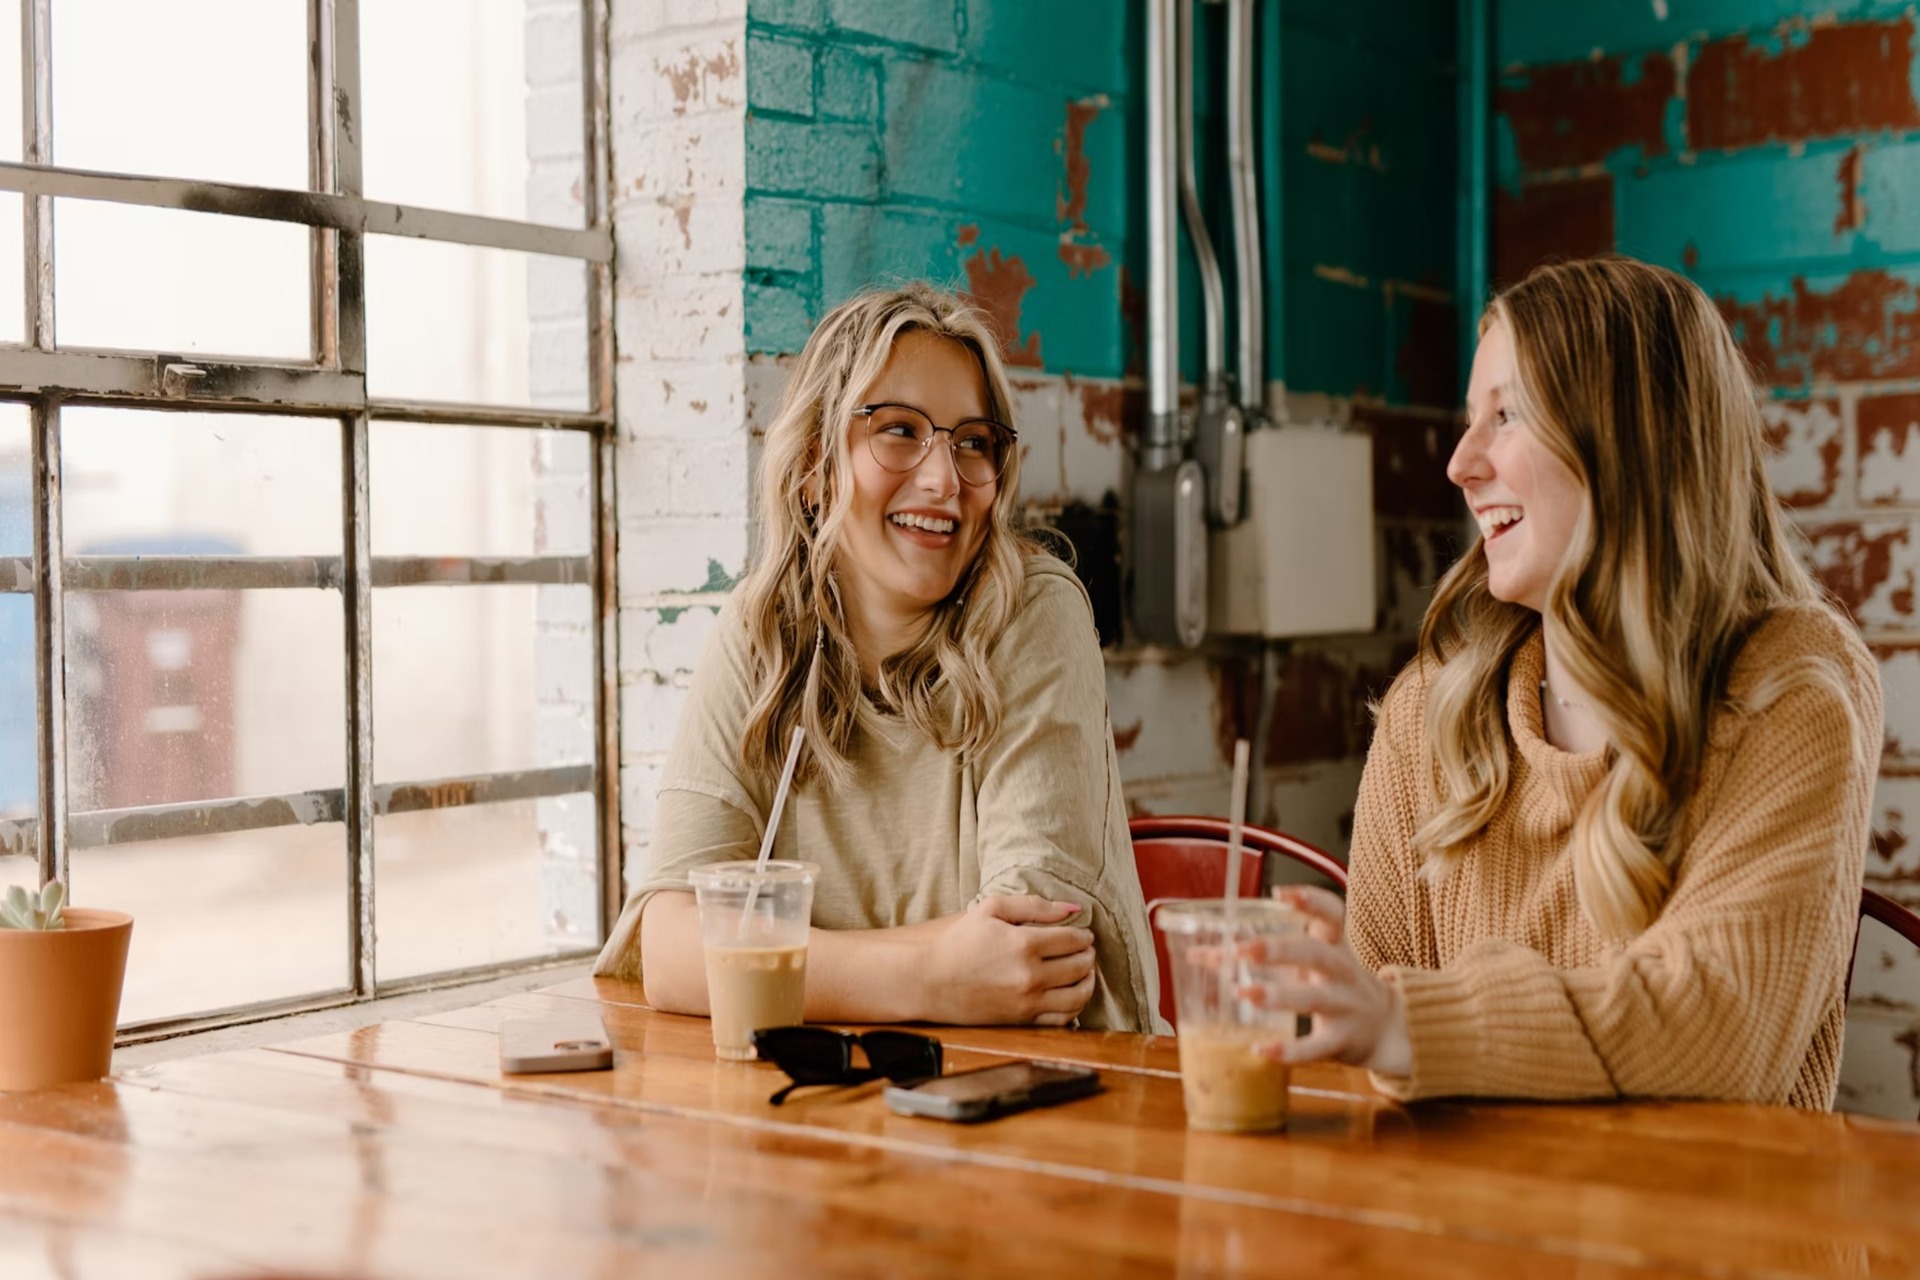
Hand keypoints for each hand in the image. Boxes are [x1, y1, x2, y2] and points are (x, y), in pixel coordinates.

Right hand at [920, 895, 1096, 1025]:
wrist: (929, 980)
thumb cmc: (958, 942)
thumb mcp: (990, 909)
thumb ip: (1033, 905)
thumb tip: (1072, 909)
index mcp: (1024, 944)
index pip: (1073, 940)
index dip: (1084, 935)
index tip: (1084, 934)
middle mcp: (1031, 975)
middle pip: (1080, 966)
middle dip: (1088, 955)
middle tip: (1086, 950)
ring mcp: (1027, 1002)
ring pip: (1078, 996)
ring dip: (1088, 981)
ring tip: (1085, 972)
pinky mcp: (1022, 1020)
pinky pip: (1062, 1019)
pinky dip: (1075, 1007)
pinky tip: (1071, 995)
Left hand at [1244, 886, 1409, 1077]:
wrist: (1385, 1027)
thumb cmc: (1333, 985)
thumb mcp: (1310, 962)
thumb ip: (1262, 954)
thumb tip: (1197, 954)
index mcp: (1335, 945)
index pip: (1333, 914)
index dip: (1310, 901)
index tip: (1279, 893)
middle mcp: (1343, 972)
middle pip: (1316, 954)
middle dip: (1279, 950)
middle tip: (1243, 950)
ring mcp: (1345, 1006)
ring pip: (1314, 998)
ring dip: (1277, 995)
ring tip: (1241, 994)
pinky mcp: (1342, 1040)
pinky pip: (1315, 1046)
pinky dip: (1289, 1050)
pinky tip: (1261, 1049)